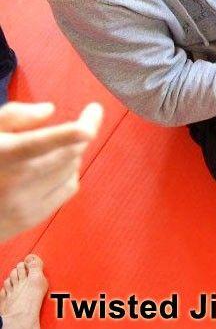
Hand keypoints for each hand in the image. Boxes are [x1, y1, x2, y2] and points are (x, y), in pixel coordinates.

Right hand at [0, 101, 103, 240]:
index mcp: (5, 155)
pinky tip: (55, 169)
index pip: (43, 142)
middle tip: (86, 121)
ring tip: (59, 147)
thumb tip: (49, 110)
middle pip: (69, 153)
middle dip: (84, 133)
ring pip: (71, 170)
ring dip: (73, 154)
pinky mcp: (32, 218)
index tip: (94, 112)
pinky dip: (69, 173)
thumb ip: (14, 116)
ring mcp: (25, 204)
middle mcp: (15, 181)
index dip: (74, 129)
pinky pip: (69, 188)